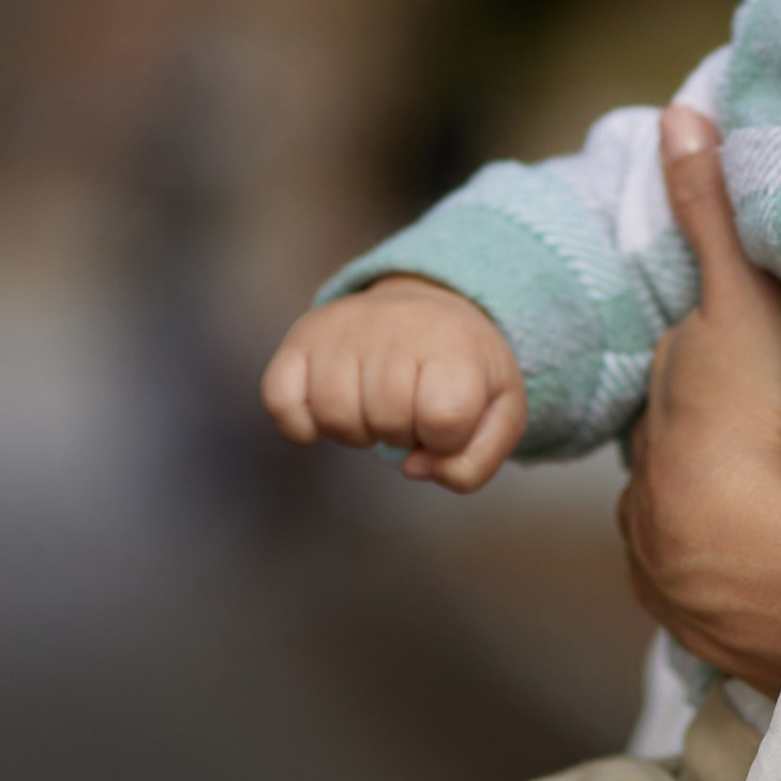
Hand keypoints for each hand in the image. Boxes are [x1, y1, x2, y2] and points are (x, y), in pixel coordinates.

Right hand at [261, 278, 525, 490]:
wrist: (428, 311)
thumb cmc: (464, 374)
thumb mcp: (499, 415)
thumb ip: (473, 464)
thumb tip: (413, 468)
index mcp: (455, 344)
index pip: (444, 418)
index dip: (446, 439)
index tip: (448, 418)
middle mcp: (395, 328)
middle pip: (388, 421)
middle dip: (403, 433)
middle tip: (411, 407)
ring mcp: (342, 330)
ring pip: (336, 418)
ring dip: (357, 431)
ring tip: (375, 404)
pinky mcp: (301, 338)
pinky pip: (280, 402)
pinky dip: (300, 424)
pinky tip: (326, 412)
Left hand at [616, 108, 780, 694]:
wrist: (766, 571)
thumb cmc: (752, 429)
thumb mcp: (740, 307)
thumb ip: (709, 216)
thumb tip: (676, 113)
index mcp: (664, 417)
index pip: (687, 378)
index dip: (721, 359)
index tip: (762, 363)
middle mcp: (648, 492)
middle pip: (688, 449)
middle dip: (723, 434)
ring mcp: (669, 564)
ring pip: (701, 521)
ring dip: (737, 511)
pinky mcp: (698, 625)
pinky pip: (719, 590)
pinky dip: (745, 572)